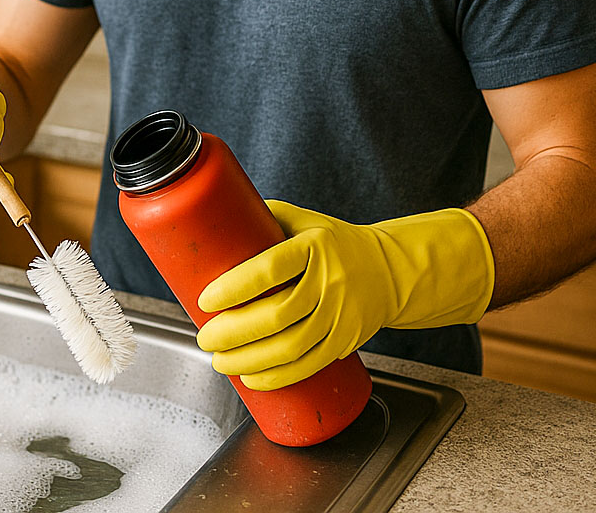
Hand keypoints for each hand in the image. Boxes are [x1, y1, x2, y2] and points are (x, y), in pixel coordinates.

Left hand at [195, 201, 494, 390]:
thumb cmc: (336, 243)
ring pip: (290, 347)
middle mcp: (329, 282)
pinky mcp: (344, 342)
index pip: (270, 269)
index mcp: (314, 246)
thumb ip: (264, 218)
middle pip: (276, 315)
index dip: (234, 287)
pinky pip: (308, 366)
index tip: (206, 299)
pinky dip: (276, 377)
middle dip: (233, 332)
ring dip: (248, 359)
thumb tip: (216, 221)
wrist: (389, 271)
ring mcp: (340, 315)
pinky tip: (251, 378)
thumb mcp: (305, 221)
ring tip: (220, 361)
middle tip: (205, 337)